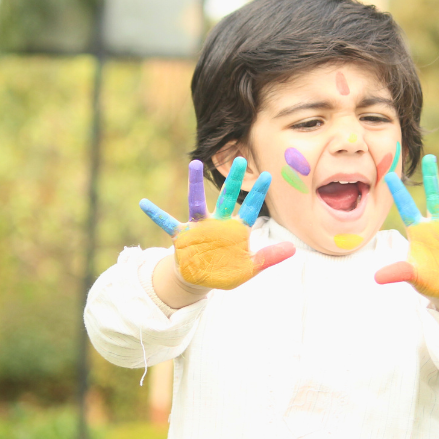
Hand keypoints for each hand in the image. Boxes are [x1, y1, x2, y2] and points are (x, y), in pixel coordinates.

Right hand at [140, 158, 295, 290]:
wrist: (200, 279)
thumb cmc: (225, 270)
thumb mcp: (250, 268)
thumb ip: (269, 257)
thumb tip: (294, 249)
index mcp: (236, 229)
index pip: (250, 209)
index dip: (258, 194)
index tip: (268, 176)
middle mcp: (217, 222)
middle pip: (226, 198)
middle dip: (232, 180)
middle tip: (239, 158)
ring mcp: (198, 227)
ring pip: (197, 202)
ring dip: (196, 185)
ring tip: (195, 164)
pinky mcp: (181, 236)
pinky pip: (166, 222)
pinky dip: (155, 214)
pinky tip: (144, 203)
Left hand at [375, 155, 438, 301]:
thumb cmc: (427, 277)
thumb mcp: (412, 275)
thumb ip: (398, 272)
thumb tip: (376, 278)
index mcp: (419, 231)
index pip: (407, 208)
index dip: (400, 193)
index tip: (390, 175)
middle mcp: (438, 225)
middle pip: (434, 197)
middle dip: (431, 179)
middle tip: (429, 157)